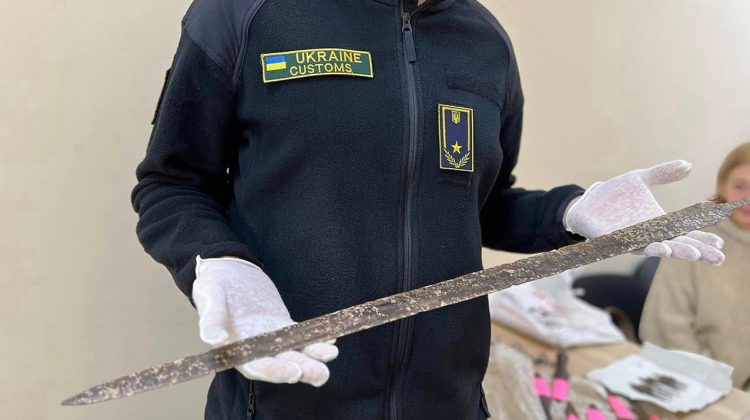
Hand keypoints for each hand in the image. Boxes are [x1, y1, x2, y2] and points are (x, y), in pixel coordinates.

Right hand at [191, 256, 337, 385]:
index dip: (276, 370)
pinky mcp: (280, 325)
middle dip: (302, 369)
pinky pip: (299, 335)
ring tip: (331, 354)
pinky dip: (315, 338)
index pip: (257, 366)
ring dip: (312, 356)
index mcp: (234, 347)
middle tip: (322, 374)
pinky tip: (331, 339)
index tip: (295, 372)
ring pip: (293, 351)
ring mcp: (269, 337)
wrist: (225, 270)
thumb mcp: (209, 296)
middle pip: (280, 363)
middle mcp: (254, 348)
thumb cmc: (212, 284)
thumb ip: (210, 318)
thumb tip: (213, 337)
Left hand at [564, 160, 724, 265]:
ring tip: (692, 252)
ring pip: (656, 248)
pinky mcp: (613, 239)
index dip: (702, 239)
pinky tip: (661, 248)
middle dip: (695, 251)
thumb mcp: (640, 180)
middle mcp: (647, 235)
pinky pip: (631, 245)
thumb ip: (663, 174)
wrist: (586, 201)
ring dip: (674, 250)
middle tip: (717, 257)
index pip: (684, 234)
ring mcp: (630, 239)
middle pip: (676, 245)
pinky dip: (646, 246)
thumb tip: (689, 165)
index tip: (721, 244)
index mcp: (657, 224)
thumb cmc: (614, 195)